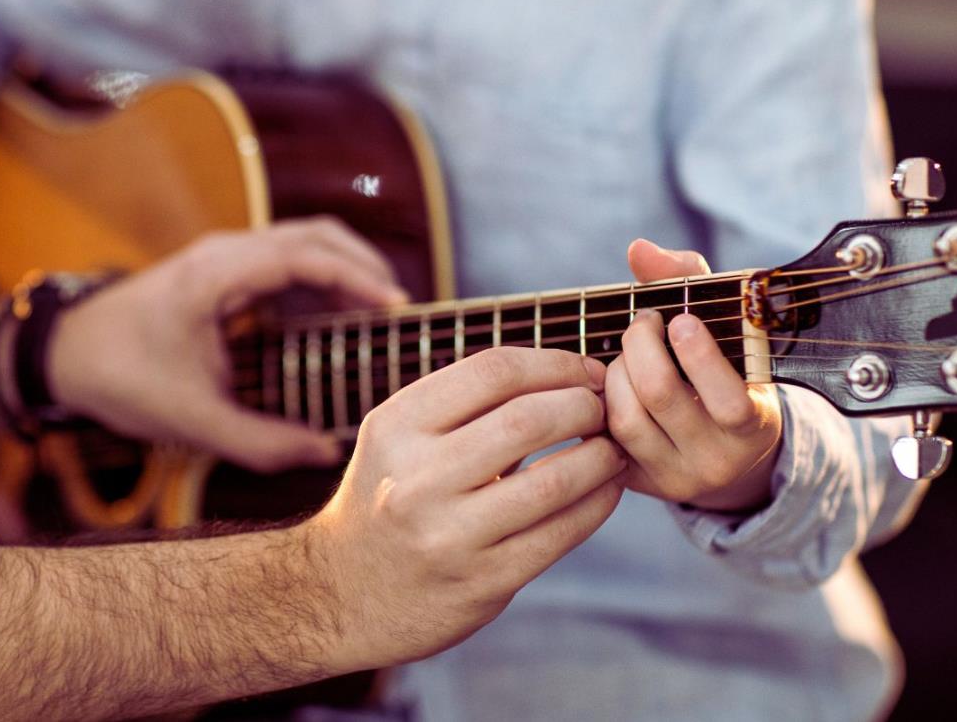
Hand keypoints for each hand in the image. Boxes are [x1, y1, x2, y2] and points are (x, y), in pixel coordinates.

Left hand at [49, 217, 406, 471]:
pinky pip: (284, 262)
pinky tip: (338, 318)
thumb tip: (324, 453)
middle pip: (315, 235)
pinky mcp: (221, 273)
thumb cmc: (119, 377)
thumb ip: (260, 442)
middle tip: (403, 311)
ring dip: (345, 269)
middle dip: (364, 267)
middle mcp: (224, 253)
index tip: (397, 307)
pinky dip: (320, 280)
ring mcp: (222, 258)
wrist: (62, 353)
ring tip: (381, 312)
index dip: (357, 279)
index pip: (305, 256)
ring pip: (302, 242)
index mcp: (216, 273)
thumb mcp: (190, 420)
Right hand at [304, 347, 625, 670]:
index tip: (584, 371)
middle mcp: (416, 479)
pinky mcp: (481, 583)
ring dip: (601, 457)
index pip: (492, 371)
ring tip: (612, 448)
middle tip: (602, 408)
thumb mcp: (398, 439)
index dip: (555, 363)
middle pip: (527, 420)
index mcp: (396, 427)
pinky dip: (597, 504)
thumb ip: (464, 405)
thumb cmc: (389, 498)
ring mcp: (448, 536)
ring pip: (554, 481)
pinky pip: (560, 535)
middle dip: (584, 406)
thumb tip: (565, 373)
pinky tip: (604, 490)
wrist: (344, 593)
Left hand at [605, 239, 782, 511]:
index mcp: (754, 424)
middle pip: (661, 397)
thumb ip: (691, 281)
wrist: (728, 451)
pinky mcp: (638, 484)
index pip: (729, 401)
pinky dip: (598, 401)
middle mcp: (718, 460)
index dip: (698, 355)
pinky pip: (603, 439)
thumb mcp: (729, 329)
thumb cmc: (726, 370)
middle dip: (641, 346)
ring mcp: (675, 478)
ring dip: (615, 372)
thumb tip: (639, 249)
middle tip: (643, 324)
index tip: (681, 319)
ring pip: (626, 419)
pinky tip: (608, 382)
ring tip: (626, 354)